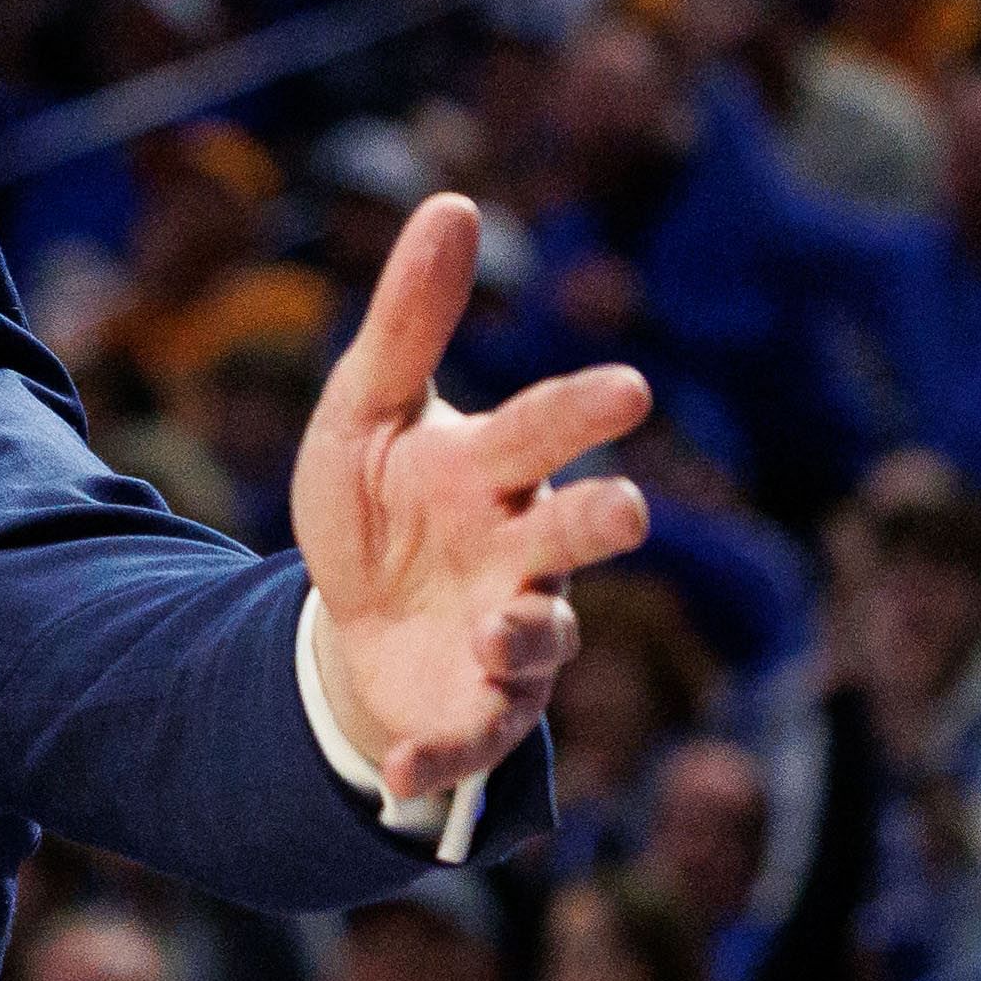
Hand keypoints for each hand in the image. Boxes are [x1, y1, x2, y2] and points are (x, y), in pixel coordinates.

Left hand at [289, 195, 653, 807]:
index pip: (547, 430)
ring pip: (540, 637)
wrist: (352, 619)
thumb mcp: (365, 412)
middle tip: (626, 508)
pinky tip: (401, 777)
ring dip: (527, 632)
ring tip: (502, 623)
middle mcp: (523, 553)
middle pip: (575, 534)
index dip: (584, 411)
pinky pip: (468, 739)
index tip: (628, 390)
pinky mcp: (475, 712)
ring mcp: (508, 636)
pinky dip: (440, 758)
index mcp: (498, 471)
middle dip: (600, 521)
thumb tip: (452, 202)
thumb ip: (408, 321)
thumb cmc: (380, 504)